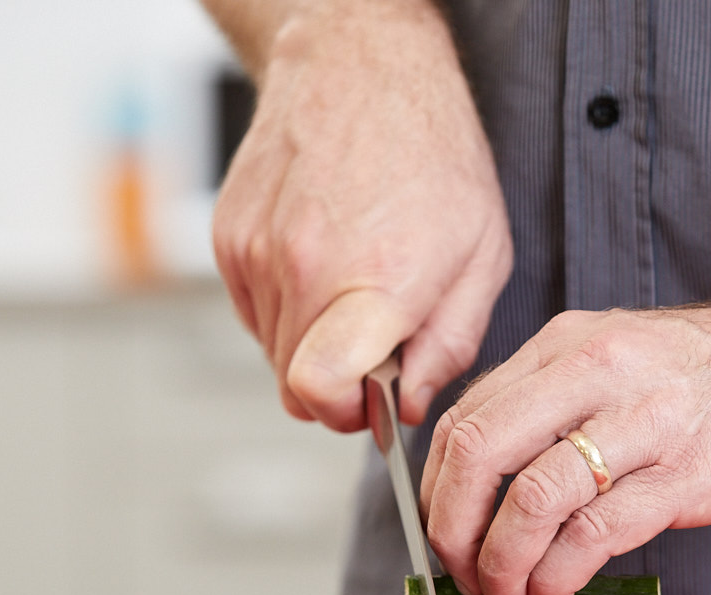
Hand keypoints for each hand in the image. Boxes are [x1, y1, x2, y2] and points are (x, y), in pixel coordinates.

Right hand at [210, 0, 511, 429]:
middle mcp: (303, 268)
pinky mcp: (228, 237)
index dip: (342, 413)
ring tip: (353, 288)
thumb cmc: (433, 153)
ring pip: (272, 352)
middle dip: (336, 387)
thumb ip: (449, 345)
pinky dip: (286, 307)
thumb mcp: (483, 255)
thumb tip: (406, 404)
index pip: (319, 389)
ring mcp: (255, 251)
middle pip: (293, 386)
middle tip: (376, 348)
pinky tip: (323, 263)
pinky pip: (252, 311)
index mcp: (375, 279)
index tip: (368, 401)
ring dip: (312, 344)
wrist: (360, 64)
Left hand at [420, 296, 710, 594]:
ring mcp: (644, 421)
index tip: (445, 536)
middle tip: (461, 579)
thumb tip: (495, 478)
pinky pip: (595, 536)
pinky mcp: (688, 472)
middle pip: (479, 455)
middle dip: (452, 533)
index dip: (437, 492)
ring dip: (503, 569)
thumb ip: (559, 400)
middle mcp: (595, 371)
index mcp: (569, 344)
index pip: (464, 418)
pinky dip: (557, 580)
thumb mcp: (624, 356)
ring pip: (533, 502)